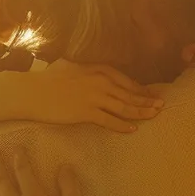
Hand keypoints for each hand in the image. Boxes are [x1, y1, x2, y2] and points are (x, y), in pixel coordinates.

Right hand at [17, 59, 162, 132]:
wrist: (32, 91)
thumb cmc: (49, 78)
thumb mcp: (72, 66)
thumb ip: (88, 69)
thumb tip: (97, 73)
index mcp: (98, 69)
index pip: (126, 81)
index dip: (141, 89)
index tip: (152, 94)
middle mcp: (100, 82)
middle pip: (130, 94)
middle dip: (147, 100)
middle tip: (162, 106)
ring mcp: (94, 98)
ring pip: (124, 107)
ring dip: (141, 112)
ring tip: (154, 116)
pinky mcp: (86, 113)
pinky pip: (109, 121)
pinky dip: (123, 125)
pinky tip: (133, 129)